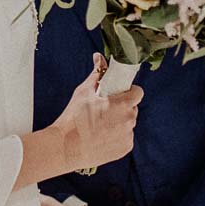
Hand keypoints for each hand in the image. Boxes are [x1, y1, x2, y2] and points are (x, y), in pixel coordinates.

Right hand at [52, 55, 141, 171]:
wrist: (66, 147)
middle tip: (104, 109)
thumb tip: (99, 57)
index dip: (129, 91)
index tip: (118, 94)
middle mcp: (129, 120)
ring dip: (119, 122)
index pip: (138, 92)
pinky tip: (101, 137)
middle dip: (122, 107)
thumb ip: (97, 73)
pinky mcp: (125, 149)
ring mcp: (128, 136)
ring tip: (100, 125)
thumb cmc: (74, 118)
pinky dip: (117, 136)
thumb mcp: (84, 92)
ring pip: (128, 123)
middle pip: (132, 108)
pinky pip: (125, 137)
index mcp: (123, 104)